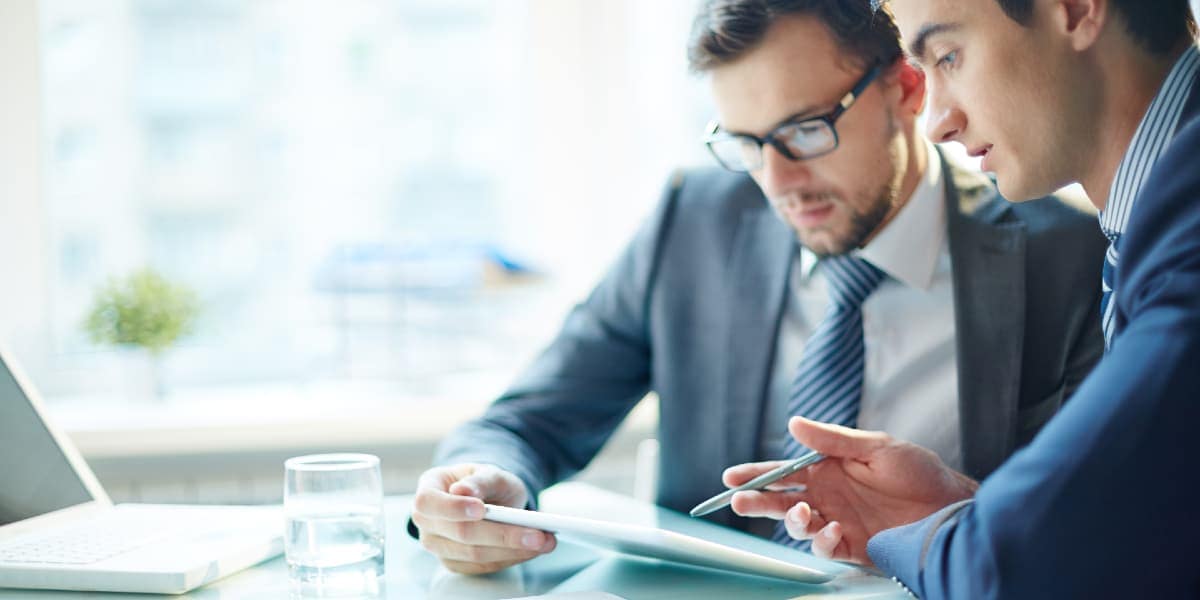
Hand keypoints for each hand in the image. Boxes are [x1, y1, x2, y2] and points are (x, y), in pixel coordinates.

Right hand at [411, 464, 556, 573]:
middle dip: (501, 535)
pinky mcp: (456, 563)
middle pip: (459, 533)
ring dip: (513, 550)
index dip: (453, 508)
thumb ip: (479, 481)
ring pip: (474, 555)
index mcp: (427, 490)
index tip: (481, 509)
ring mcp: (439, 546)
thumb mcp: (487, 472)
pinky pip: (483, 567)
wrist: (488, 499)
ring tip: (544, 541)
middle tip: (536, 533)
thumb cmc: (484, 483)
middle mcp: (427, 522)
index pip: (428, 502)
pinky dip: (510, 558)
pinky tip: (532, 549)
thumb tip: (462, 492)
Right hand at [725, 417, 977, 564]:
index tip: (731, 477)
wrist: (951, 507)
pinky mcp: (854, 547)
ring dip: (792, 521)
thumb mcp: (876, 446)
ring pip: (799, 526)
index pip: (784, 472)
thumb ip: (833, 439)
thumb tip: (794, 424)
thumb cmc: (918, 472)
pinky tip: (833, 530)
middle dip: (757, 502)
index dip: (757, 475)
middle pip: (782, 501)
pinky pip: (826, 548)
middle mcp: (829, 497)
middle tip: (739, 502)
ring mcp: (839, 522)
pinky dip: (823, 541)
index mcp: (828, 469)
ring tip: (802, 514)